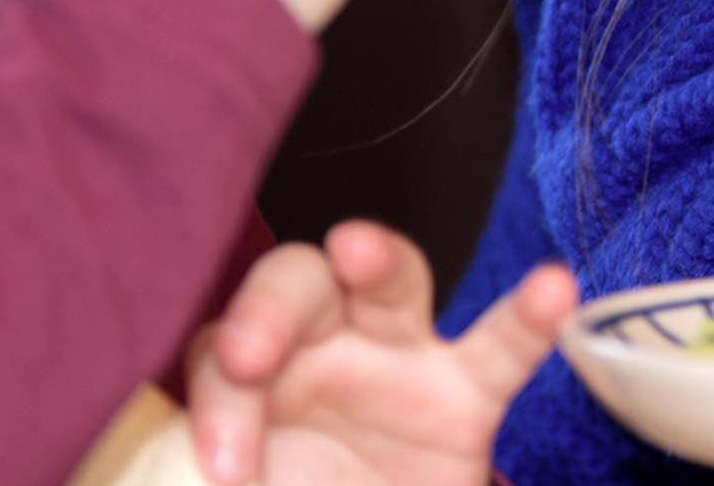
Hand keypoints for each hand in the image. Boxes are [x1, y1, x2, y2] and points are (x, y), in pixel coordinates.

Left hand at [184, 222, 577, 485]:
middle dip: (266, 310)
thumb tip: (161, 485)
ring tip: (355, 250)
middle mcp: (322, 346)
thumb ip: (195, 478)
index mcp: (252, 371)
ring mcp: (400, 360)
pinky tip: (552, 287)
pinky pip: (502, 348)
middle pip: (295, 284)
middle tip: (245, 360)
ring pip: (389, 281)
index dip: (219, 400)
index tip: (223, 470)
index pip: (222, 350)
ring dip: (374, 260)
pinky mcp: (468, 395)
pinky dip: (529, 316)